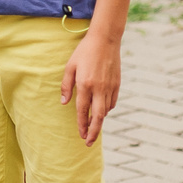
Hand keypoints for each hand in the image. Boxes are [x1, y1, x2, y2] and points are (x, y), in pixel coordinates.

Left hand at [62, 29, 120, 144]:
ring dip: (99, 121)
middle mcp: (99, 88)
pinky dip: (107, 110)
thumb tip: (64, 103)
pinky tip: (101, 111)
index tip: (81, 136)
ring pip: (106, 111)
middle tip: (89, 142)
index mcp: (85, 85)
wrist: (105, 39)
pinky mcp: (117, 84)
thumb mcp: (70, 67)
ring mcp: (110, 87)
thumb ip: (66, 86)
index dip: (82, 125)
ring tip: (93, 127)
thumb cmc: (84, 52)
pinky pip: (112, 102)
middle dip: (93, 132)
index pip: (82, 111)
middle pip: (98, 117)